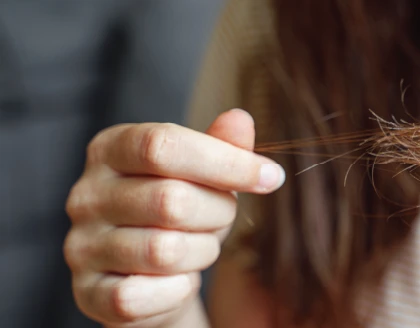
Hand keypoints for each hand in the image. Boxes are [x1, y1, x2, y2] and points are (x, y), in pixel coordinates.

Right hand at [64, 109, 284, 326]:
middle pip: (171, 200)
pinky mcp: (87, 292)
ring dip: (201, 252)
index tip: (271, 177)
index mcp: (111, 149)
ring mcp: (81, 245)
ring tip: (198, 248)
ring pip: (164, 251)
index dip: (225, 162)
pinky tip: (179, 281)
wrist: (150, 277)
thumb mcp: (205, 175)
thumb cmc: (179, 214)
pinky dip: (176, 290)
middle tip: (222, 218)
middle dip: (218, 213)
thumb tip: (240, 119)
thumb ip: (222, 146)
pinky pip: (140, 295)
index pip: (164, 146)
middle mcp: (87, 194)